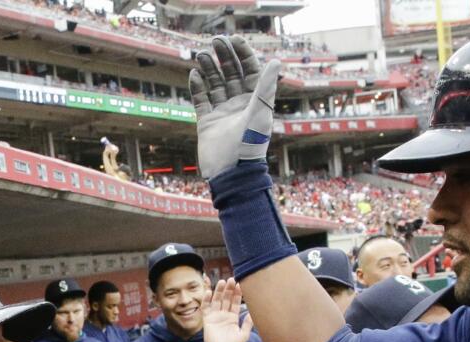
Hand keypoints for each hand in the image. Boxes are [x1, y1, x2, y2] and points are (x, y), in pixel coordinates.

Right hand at [189, 36, 279, 179]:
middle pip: (231, 74)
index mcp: (255, 102)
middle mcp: (239, 105)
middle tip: (215, 41)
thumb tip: (276, 61)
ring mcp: (223, 113)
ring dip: (209, 69)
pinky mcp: (207, 123)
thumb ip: (265, 87)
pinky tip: (194, 74)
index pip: (250, 71)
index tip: (234, 39)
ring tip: (201, 55)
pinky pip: (201, 100)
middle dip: (224, 57)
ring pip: (215, 85)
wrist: (231, 173)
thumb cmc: (250, 145)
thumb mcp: (260, 113)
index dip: (243, 54)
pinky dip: (197, 87)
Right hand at [203, 278, 253, 341]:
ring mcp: (215, 316)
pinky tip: (208, 292)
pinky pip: (205, 308)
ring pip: (216, 300)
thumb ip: (248, 323)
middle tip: (231, 279)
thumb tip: (254, 313)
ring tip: (222, 282)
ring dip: (218, 291)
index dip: (237, 293)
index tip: (240, 284)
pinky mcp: (207, 319)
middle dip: (228, 289)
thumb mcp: (244, 334)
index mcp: (233, 317)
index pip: (235, 302)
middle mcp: (223, 315)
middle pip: (226, 299)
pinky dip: (206, 300)